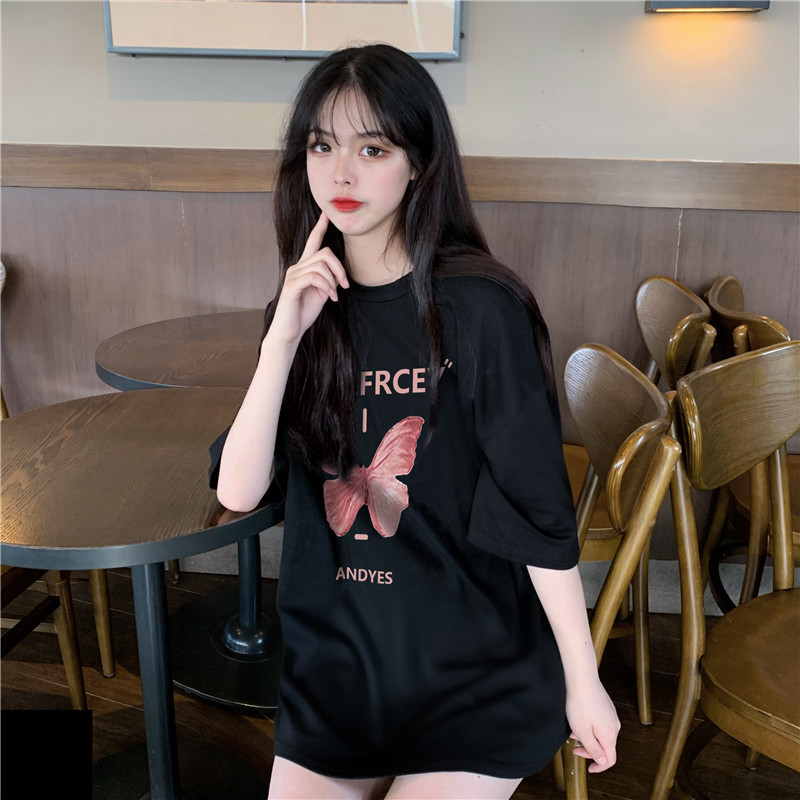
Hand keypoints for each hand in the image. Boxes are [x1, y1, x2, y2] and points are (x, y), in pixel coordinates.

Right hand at [270, 213, 349, 345]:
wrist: (289, 332)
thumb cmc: (303, 313)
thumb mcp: (321, 293)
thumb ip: (328, 280)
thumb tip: (338, 274)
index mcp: (304, 268)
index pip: (312, 242)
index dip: (320, 228)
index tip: (326, 215)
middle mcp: (297, 267)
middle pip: (324, 253)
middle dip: (339, 268)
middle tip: (345, 285)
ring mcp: (293, 275)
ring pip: (321, 265)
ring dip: (333, 280)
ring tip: (334, 295)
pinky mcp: (291, 286)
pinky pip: (314, 277)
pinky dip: (326, 286)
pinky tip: (329, 298)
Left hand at [565, 678, 620, 772]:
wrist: (582, 679)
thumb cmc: (580, 703)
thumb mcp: (583, 732)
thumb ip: (593, 749)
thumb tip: (602, 761)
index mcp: (610, 735)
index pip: (610, 759)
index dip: (600, 767)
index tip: (589, 769)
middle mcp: (614, 725)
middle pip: (605, 746)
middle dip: (589, 749)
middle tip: (574, 746)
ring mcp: (611, 714)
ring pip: (601, 734)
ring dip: (587, 736)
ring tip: (573, 729)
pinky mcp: (606, 706)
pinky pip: (600, 723)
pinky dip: (589, 726)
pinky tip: (578, 719)